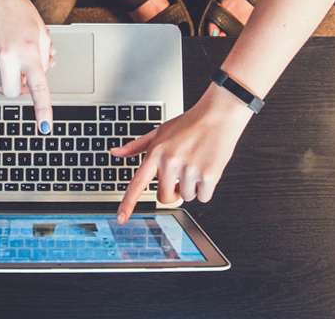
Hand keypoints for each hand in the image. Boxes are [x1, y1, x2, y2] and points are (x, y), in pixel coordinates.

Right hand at [0, 0, 54, 131]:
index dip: (42, 109)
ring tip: (6, 57)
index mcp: (30, 52)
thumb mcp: (40, 33)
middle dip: (16, 87)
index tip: (45, 126)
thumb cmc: (19, 11)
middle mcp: (8, 55)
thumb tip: (39, 77)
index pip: (38, 88)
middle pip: (11, 92)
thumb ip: (43, 58)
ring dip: (2, 77)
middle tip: (19, 73)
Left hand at [112, 84, 253, 222]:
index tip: (121, 218)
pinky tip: (207, 168)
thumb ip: (136, 146)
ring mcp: (189, 170)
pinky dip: (206, 188)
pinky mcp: (209, 175)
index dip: (128, 203)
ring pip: (186, 197)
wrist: (218, 115)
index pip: (137, 183)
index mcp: (156, 153)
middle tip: (180, 176)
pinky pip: (203, 197)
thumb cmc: (189, 123)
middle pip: (165, 197)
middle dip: (173, 192)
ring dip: (192, 187)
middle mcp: (170, 162)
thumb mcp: (159, 131)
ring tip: (196, 164)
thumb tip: (115, 152)